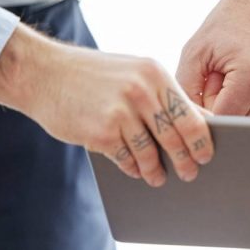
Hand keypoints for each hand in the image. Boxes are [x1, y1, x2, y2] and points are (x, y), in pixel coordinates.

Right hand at [0, 24, 213, 186]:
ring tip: (159, 177)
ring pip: (150, 152)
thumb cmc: (95, 75)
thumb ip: (167, 96)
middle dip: (185, 161)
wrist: (41, 72)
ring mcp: (120, 112)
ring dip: (156, 170)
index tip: (207, 156)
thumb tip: (204, 121)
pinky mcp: (100, 132)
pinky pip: (126, 159)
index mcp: (155, 74)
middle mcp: (140, 91)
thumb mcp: (136, 73)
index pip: (192, 115)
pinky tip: (136, 171)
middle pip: (175, 137)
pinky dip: (133, 168)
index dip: (202, 141)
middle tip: (190, 174)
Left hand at [177, 0, 249, 116]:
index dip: (211, 108)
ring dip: (249, 105)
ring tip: (245, 76)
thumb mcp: (195, 51)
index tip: (207, 90)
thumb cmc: (227, 24)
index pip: (226, 118)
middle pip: (246, 122)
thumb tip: (194, 124)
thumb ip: (187, 90)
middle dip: (231, 106)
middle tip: (226, 78)